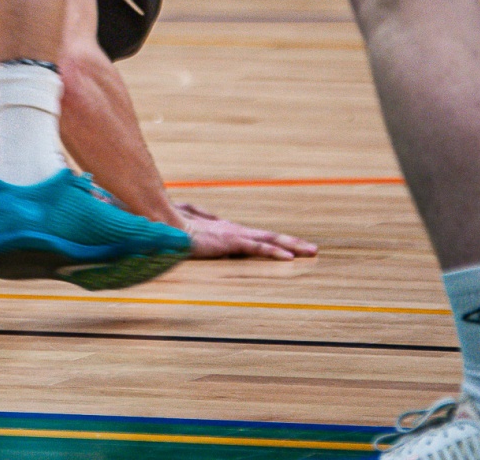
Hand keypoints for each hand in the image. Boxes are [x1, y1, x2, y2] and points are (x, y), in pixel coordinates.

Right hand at [173, 201, 317, 260]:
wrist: (166, 224)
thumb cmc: (174, 224)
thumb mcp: (189, 223)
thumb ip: (200, 221)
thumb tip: (206, 223)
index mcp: (227, 230)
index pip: (257, 237)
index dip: (275, 242)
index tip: (290, 247)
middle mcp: (236, 231)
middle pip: (271, 236)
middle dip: (293, 242)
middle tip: (313, 249)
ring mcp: (235, 235)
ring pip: (271, 240)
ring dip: (292, 246)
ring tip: (311, 251)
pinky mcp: (231, 242)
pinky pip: (258, 248)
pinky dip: (275, 252)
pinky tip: (290, 258)